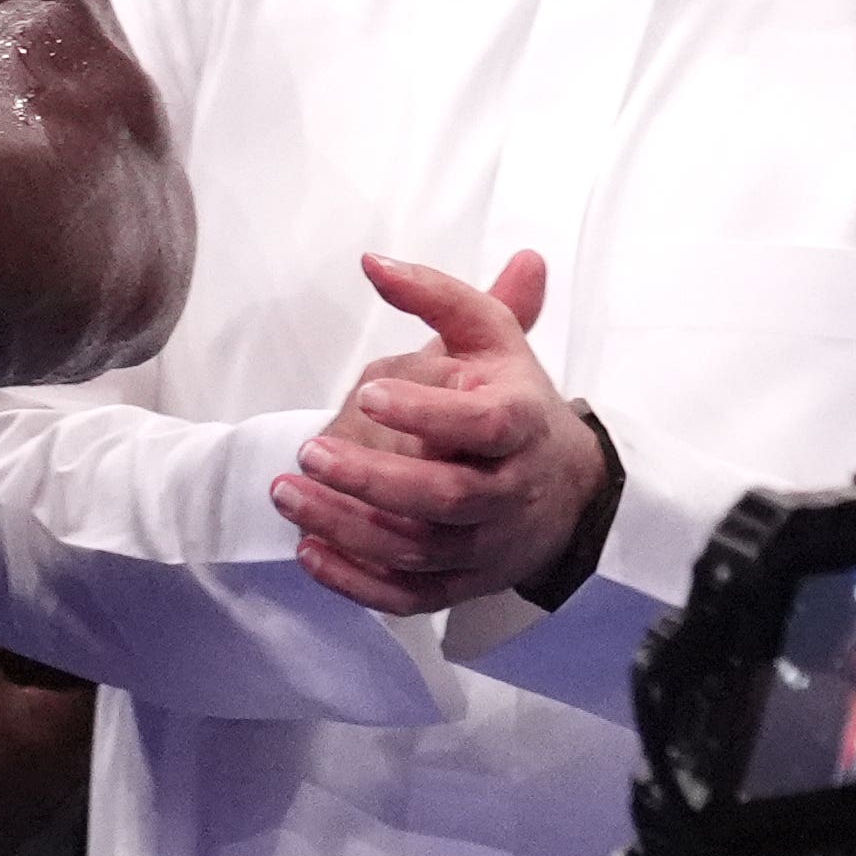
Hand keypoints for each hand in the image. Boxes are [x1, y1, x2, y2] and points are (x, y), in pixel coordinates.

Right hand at [0, 610, 91, 855]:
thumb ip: (27, 619)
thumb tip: (74, 609)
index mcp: (43, 737)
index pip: (101, 701)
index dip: (96, 671)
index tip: (82, 649)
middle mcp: (43, 791)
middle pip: (87, 743)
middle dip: (76, 708)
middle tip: (53, 674)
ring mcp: (21, 824)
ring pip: (63, 776)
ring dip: (54, 745)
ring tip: (21, 710)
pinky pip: (33, 802)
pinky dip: (27, 776)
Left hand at [275, 251, 611, 614]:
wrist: (570, 484)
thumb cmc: (512, 397)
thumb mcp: (490, 337)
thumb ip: (436, 296)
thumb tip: (371, 260)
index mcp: (521, 423)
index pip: (485, 424)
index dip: (430, 412)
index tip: (370, 393)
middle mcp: (509, 490)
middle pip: (447, 498)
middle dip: (373, 480)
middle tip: (309, 451)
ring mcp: (488, 544)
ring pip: (420, 550)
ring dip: (348, 527)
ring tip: (286, 491)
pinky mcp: (465, 581)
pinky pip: (411, 596)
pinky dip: (359, 583)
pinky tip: (309, 551)